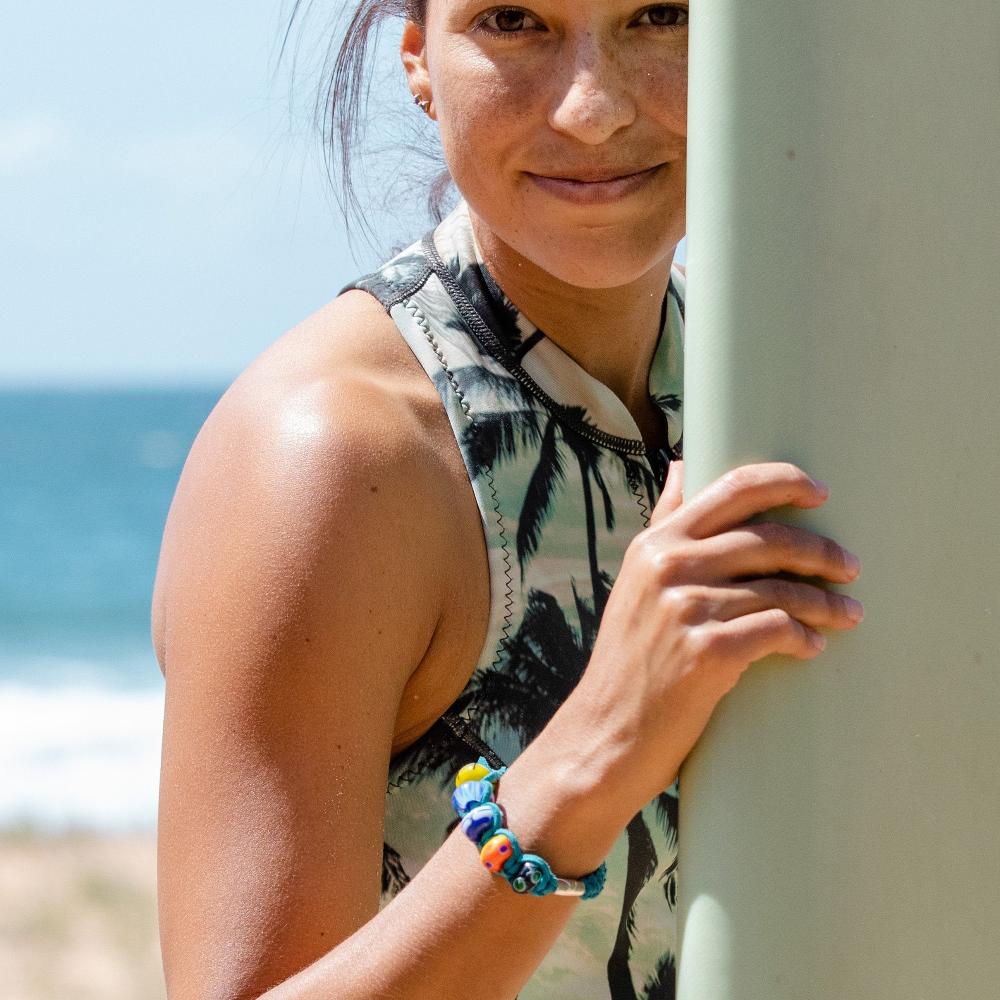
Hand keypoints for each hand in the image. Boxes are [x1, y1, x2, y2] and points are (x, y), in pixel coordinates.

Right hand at [571, 460, 862, 807]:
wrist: (608, 729)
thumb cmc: (631, 655)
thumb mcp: (637, 579)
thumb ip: (664, 522)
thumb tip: (681, 465)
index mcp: (656, 543)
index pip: (731, 489)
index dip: (783, 482)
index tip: (819, 492)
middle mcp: (669, 566)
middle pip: (768, 538)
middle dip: (820, 550)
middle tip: (849, 567)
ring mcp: (687, 607)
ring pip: (780, 589)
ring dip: (825, 602)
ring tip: (848, 614)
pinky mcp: (708, 651)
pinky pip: (777, 630)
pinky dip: (803, 638)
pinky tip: (813, 647)